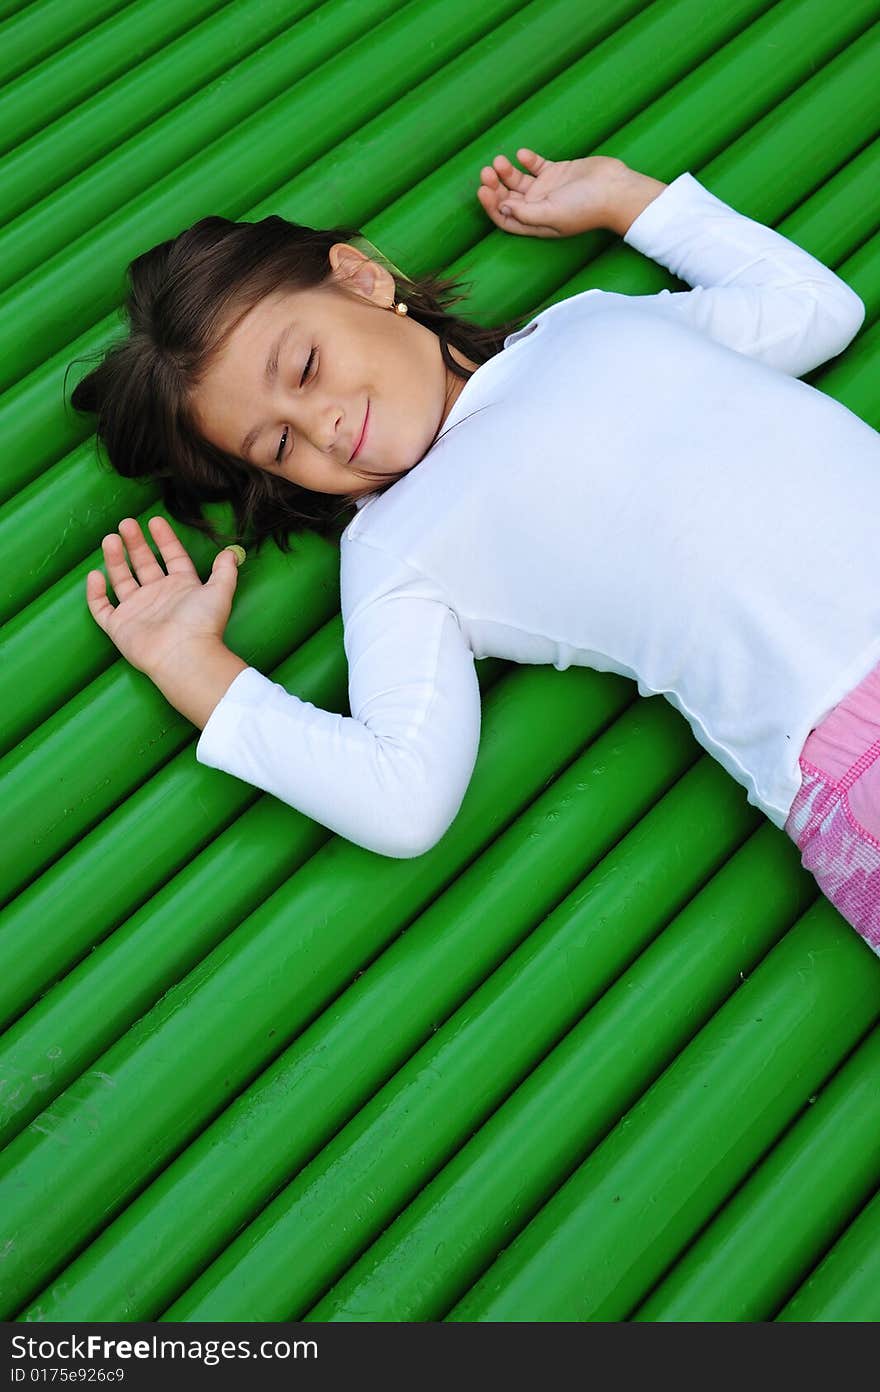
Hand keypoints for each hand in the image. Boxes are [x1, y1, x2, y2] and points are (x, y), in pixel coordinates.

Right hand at [86, 515, 242, 682]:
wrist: (183, 655)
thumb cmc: (203, 624)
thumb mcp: (219, 591)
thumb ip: (225, 571)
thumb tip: (230, 553)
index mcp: (181, 588)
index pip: (171, 557)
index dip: (164, 539)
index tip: (155, 521)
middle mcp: (158, 597)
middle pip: (143, 564)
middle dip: (135, 543)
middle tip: (126, 523)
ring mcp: (137, 611)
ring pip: (121, 580)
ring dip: (115, 559)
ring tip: (110, 539)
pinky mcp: (119, 626)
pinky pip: (102, 608)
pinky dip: (96, 593)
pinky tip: (96, 574)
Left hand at [477, 148, 629, 237]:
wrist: (615, 189)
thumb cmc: (586, 207)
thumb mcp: (551, 214)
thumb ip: (525, 214)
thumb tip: (502, 209)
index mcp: (536, 223)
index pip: (506, 219)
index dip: (491, 206)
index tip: (483, 190)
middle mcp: (539, 207)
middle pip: (509, 198)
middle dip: (495, 186)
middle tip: (487, 171)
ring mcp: (548, 189)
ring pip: (519, 181)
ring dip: (507, 172)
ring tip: (499, 161)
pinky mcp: (557, 172)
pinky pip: (536, 166)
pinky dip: (527, 160)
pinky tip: (522, 155)